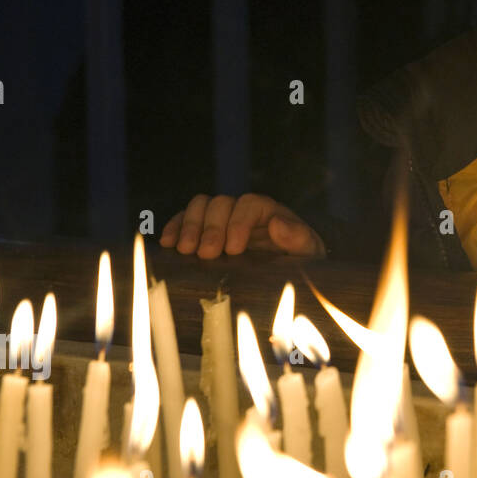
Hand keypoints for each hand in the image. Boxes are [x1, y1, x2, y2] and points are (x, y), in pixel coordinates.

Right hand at [159, 193, 326, 258]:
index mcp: (268, 211)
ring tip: (184, 250)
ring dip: (189, 226)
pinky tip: (168, 244)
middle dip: (210, 228)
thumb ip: (298, 238)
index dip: (238, 222)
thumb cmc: (299, 261)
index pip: (249, 204)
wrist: (287, 274)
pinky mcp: (204, 231)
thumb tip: (277, 224)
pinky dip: (174, 228)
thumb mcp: (308, 252)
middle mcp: (242, 210)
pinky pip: (184, 220)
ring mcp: (221, 219)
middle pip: (220, 203)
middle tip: (206, 253)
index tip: (233, 249)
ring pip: (200, 207)